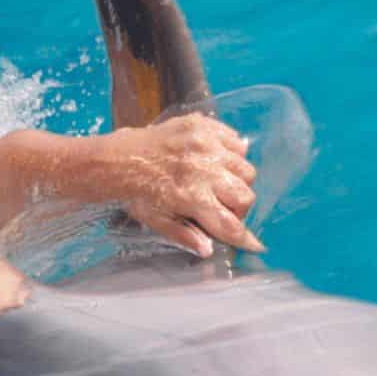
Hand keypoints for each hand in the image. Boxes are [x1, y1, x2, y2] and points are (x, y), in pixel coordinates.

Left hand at [103, 113, 263, 256]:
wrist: (121, 158)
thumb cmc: (138, 193)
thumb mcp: (157, 220)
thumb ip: (184, 235)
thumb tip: (208, 249)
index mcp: (192, 197)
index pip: (230, 224)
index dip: (245, 238)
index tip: (254, 245)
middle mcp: (204, 170)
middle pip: (245, 196)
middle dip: (238, 209)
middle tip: (222, 208)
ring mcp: (206, 144)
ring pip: (245, 169)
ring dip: (237, 181)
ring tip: (219, 182)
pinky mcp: (204, 126)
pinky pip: (236, 141)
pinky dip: (233, 153)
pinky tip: (217, 160)